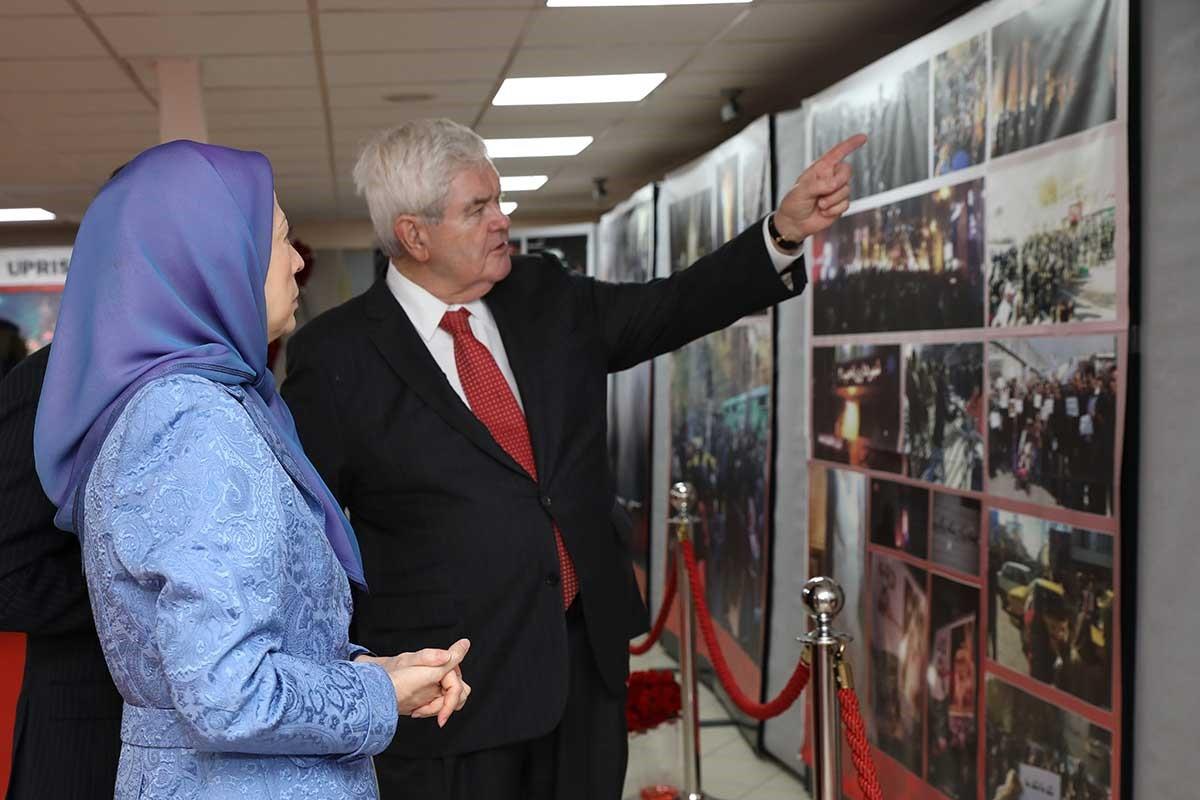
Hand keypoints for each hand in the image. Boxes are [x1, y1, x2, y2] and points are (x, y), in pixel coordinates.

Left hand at [355, 638, 471, 726]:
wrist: (376, 686)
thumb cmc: (392, 672)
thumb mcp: (415, 663)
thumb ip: (440, 655)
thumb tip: (464, 644)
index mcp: (442, 663)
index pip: (458, 687)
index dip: (450, 703)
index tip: (441, 718)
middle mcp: (442, 672)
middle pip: (459, 695)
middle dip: (443, 706)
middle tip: (422, 710)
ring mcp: (437, 683)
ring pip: (451, 701)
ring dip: (437, 709)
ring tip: (418, 710)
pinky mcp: (431, 693)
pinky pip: (441, 705)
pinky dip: (431, 711)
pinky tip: (416, 710)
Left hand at [773, 133, 867, 243]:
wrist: (795, 223)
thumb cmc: (794, 204)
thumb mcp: (801, 191)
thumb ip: (818, 185)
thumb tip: (833, 184)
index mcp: (820, 168)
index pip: (837, 153)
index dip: (850, 144)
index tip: (862, 138)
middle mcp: (830, 177)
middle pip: (847, 171)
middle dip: (837, 183)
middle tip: (823, 191)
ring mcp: (836, 191)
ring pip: (846, 190)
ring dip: (831, 200)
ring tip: (818, 204)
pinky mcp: (840, 204)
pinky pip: (845, 204)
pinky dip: (833, 210)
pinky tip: (823, 211)